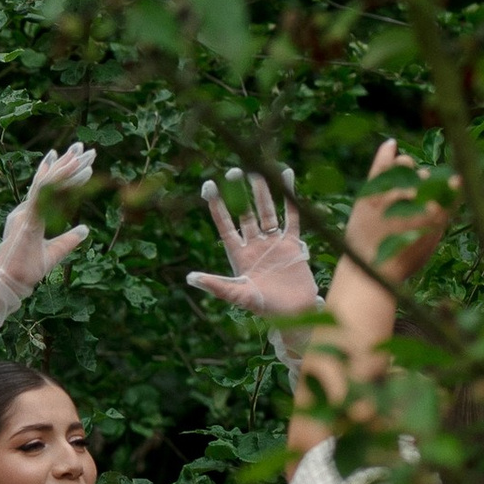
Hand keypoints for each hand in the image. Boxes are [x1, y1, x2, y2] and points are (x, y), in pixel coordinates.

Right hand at [0, 143, 97, 303]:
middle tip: (82, 146)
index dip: (60, 172)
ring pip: (49, 182)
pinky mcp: (29, 217)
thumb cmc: (27, 270)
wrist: (10, 282)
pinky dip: (62, 180)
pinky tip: (76, 170)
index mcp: (31, 215)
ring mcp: (26, 212)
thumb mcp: (55, 252)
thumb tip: (85, 229)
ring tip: (83, 152)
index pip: (47, 189)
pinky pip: (46, 193)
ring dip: (67, 166)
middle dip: (67, 162)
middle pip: (49, 180)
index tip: (75, 159)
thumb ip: (68, 239)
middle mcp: (27, 209)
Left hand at [187, 168, 319, 325]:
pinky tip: (286, 178)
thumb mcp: (238, 295)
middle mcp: (254, 245)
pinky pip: (291, 217)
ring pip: (266, 212)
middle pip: (245, 213)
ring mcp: (273, 243)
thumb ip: (216, 285)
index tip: (208, 186)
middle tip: (233, 171)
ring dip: (262, 192)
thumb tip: (189, 278)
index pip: (225, 226)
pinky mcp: (292, 244)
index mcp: (238, 255)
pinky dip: (290, 198)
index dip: (217, 207)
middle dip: (240, 194)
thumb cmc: (264, 307)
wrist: (294, 313)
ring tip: (257, 170)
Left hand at [343, 136, 449, 286]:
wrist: (369, 274)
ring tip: (401, 183)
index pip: (452, 184)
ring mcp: (392, 193)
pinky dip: (386, 153)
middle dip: (423, 182)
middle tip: (413, 198)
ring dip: (406, 169)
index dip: (452, 181)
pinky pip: (381, 164)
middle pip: (426, 175)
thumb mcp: (430, 241)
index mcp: (436, 213)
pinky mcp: (371, 193)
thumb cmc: (402, 262)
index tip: (453, 180)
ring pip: (405, 165)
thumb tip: (454, 183)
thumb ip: (442, 214)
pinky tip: (390, 145)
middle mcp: (416, 200)